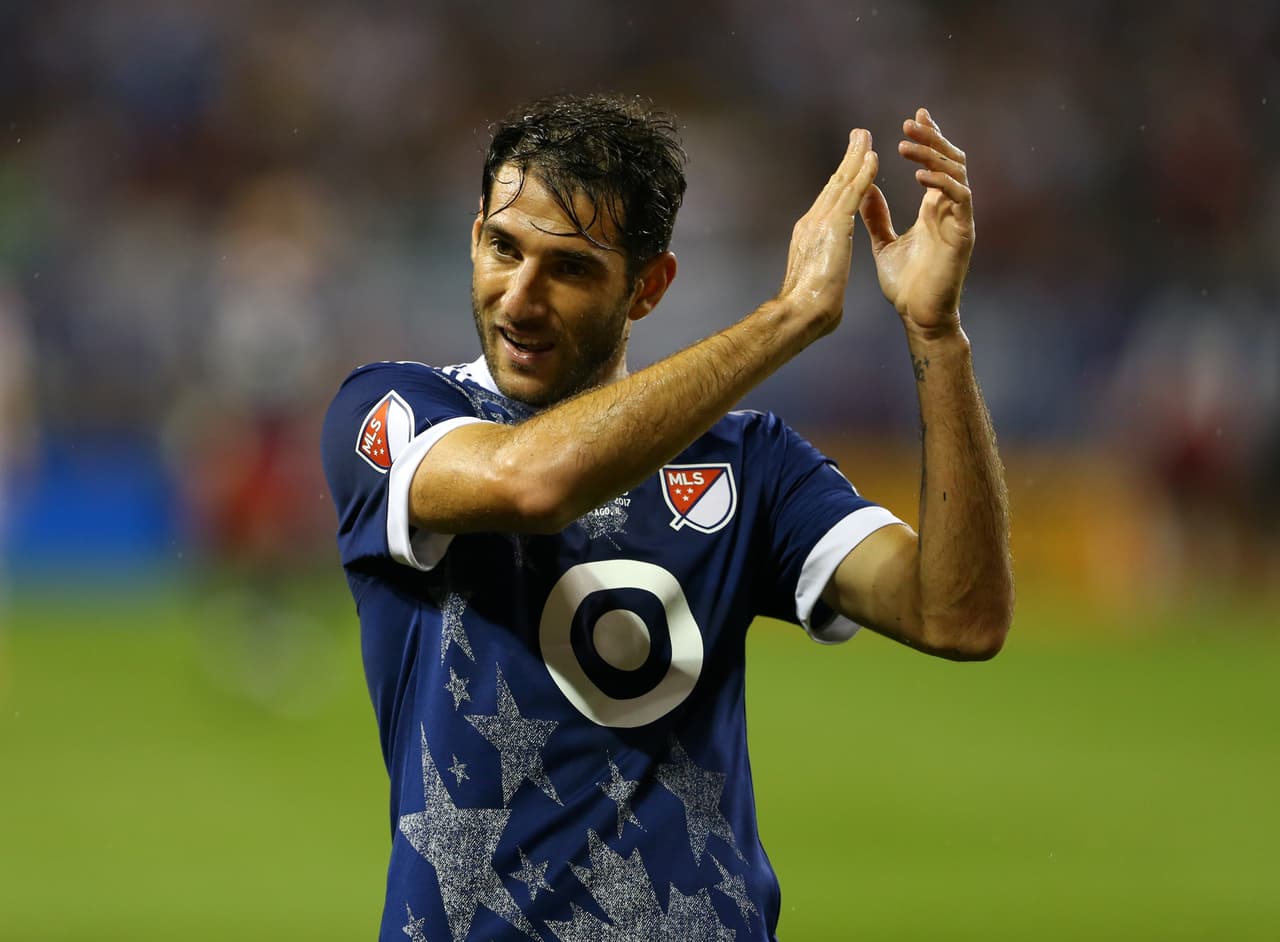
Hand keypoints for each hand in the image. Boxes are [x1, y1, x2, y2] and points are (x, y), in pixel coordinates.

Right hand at [777, 129, 878, 337]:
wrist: (800, 313)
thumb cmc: (810, 310)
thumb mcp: (821, 284)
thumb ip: (826, 276)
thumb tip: (829, 293)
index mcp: (810, 236)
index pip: (829, 202)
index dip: (841, 181)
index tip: (851, 165)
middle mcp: (812, 222)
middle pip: (833, 184)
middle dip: (848, 159)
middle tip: (859, 136)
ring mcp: (820, 222)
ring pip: (841, 182)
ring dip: (855, 157)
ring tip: (866, 136)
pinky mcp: (833, 227)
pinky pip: (852, 194)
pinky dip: (863, 174)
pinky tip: (873, 157)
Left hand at [859, 108, 974, 334]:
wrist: (917, 316)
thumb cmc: (904, 285)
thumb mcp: (883, 243)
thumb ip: (876, 216)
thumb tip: (864, 188)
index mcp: (933, 209)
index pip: (936, 163)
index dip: (929, 139)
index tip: (915, 117)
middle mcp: (949, 209)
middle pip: (949, 161)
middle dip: (931, 139)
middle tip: (910, 123)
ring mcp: (959, 220)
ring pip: (955, 174)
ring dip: (933, 155)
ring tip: (908, 144)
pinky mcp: (963, 235)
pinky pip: (960, 199)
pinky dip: (942, 184)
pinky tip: (921, 176)